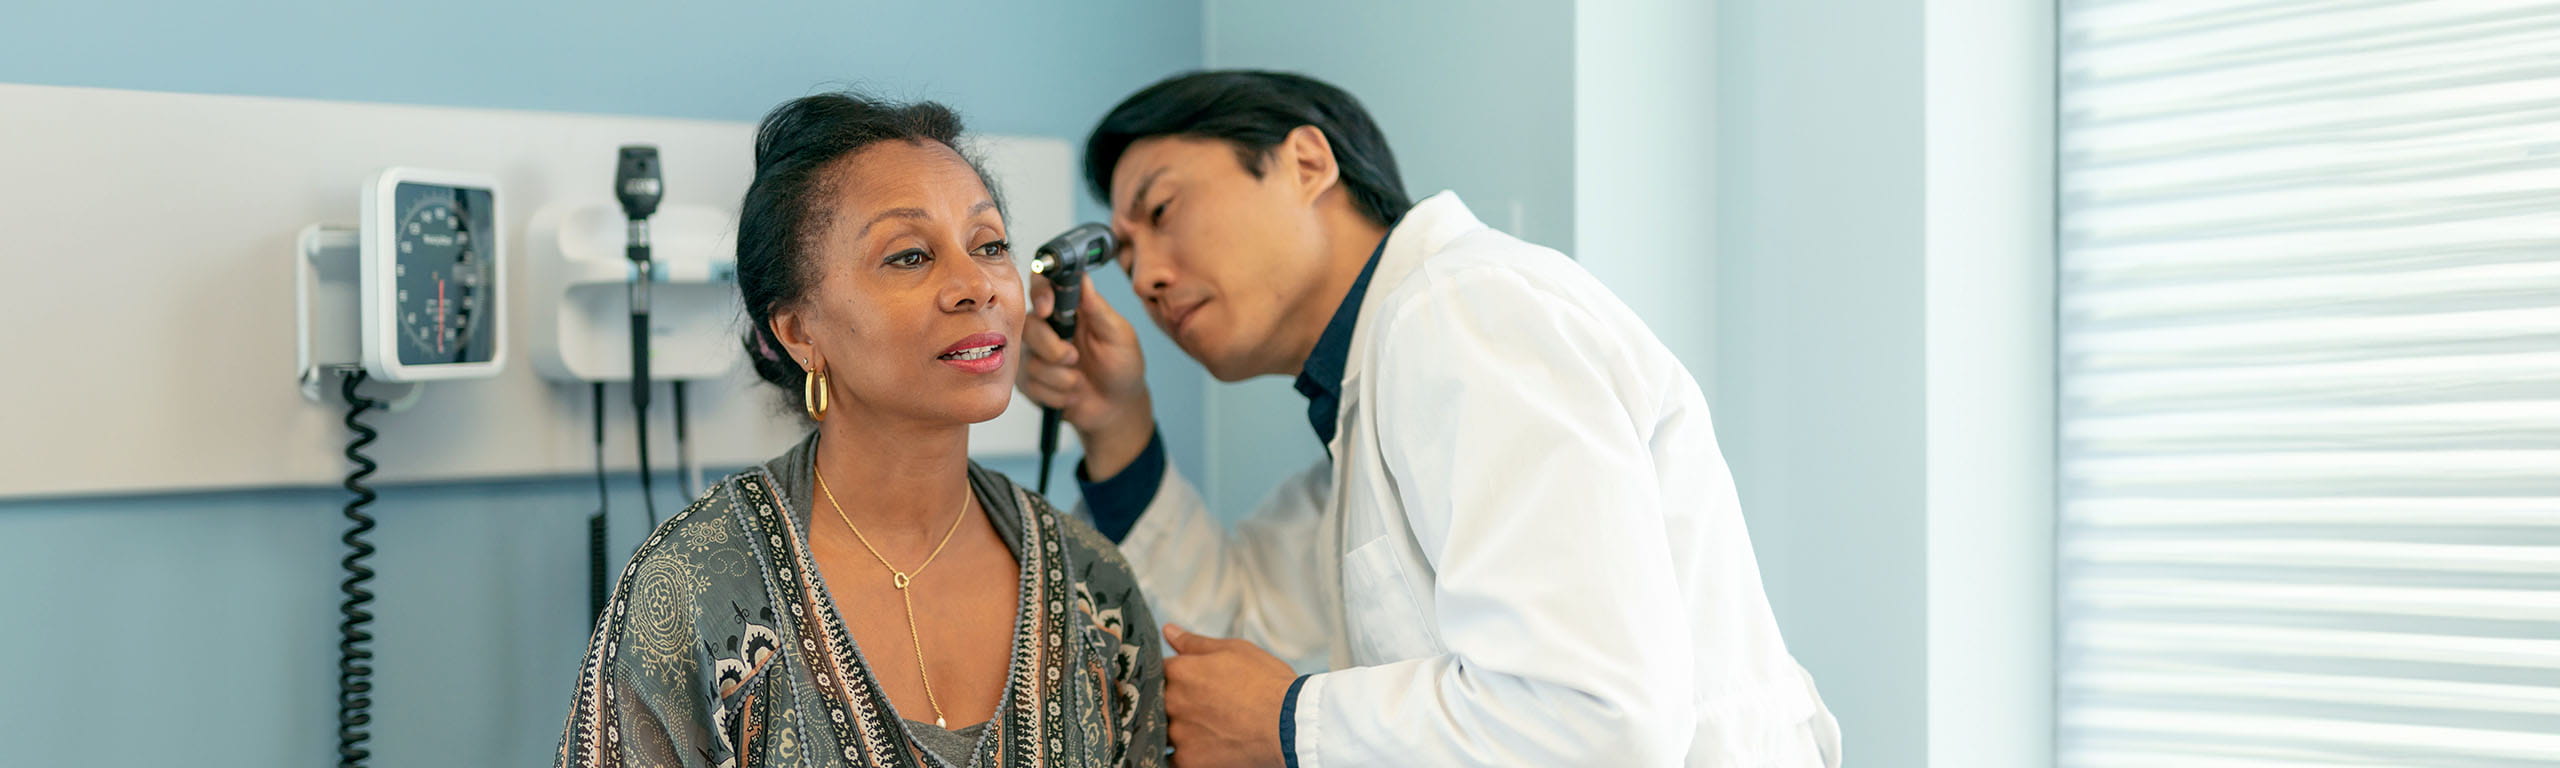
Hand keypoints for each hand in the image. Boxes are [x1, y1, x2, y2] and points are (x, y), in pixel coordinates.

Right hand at [1019, 275, 1155, 477]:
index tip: (1047, 310)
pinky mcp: (1029, 380)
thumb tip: (1083, 277)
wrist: (1117, 408)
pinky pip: (1029, 384)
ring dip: (1059, 377)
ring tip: (1079, 381)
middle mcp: (1049, 327)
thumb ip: (1098, 308)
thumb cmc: (1122, 367)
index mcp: (1071, 308)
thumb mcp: (1118, 335)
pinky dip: (1054, 394)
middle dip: (1052, 348)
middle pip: (1030, 326)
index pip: (1043, 286)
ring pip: (1029, 360)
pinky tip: (1070, 394)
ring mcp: (1036, 353)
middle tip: (1075, 358)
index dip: (1040, 293)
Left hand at [1162, 624, 1293, 767]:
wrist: (1291, 726)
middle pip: (1157, 701)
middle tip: (1204, 706)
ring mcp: (1178, 734)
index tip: (1188, 682)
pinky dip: (1185, 753)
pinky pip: (1172, 759)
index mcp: (1180, 671)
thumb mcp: (1234, 650)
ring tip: (1208, 728)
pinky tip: (1205, 748)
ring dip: (1178, 729)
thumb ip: (1194, 643)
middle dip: (1175, 703)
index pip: (1158, 670)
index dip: (1172, 675)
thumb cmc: (1268, 684)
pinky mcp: (1188, 762)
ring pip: (1163, 731)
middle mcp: (1172, 702)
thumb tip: (1168, 630)